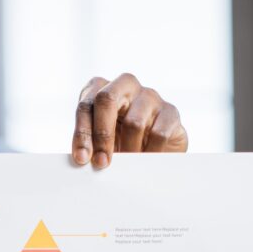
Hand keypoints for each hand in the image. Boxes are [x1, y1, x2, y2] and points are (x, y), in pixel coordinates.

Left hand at [71, 73, 187, 168]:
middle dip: (102, 134)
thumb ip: (89, 143)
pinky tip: (145, 162)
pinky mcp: (170, 111)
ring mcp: (150, 96)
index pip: (86, 105)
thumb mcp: (99, 140)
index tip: (82, 159)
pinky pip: (157, 134)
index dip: (82, 133)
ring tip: (127, 166)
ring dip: (128, 149)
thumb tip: (82, 159)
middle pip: (107, 99)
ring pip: (133, 122)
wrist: (154, 148)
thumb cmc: (119, 141)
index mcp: (100, 88)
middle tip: (101, 163)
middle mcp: (125, 85)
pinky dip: (149, 152)